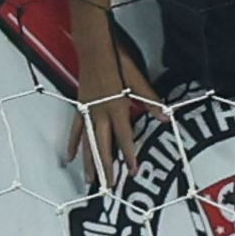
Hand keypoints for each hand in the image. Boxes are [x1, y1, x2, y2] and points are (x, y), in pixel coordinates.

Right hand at [67, 55, 163, 184]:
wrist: (94, 49)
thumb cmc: (116, 60)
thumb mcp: (137, 80)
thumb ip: (150, 101)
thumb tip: (165, 117)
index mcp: (116, 107)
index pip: (124, 137)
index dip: (129, 155)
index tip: (132, 171)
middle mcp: (100, 113)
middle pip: (102, 146)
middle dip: (105, 167)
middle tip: (107, 186)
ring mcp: (87, 111)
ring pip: (87, 142)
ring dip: (88, 162)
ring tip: (89, 179)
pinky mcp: (80, 108)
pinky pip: (75, 131)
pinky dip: (73, 145)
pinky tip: (70, 157)